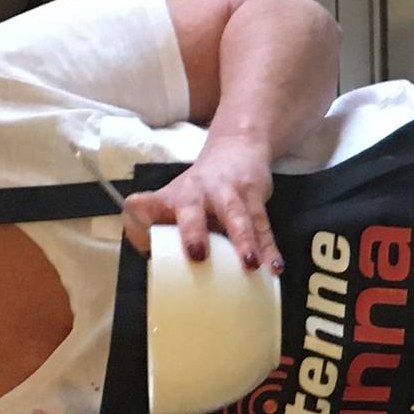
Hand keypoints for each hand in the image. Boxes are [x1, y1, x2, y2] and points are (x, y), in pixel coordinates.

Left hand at [121, 133, 281, 272]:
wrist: (237, 147)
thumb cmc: (203, 189)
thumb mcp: (177, 201)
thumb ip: (165, 230)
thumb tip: (163, 266)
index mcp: (170, 196)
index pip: (141, 208)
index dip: (138, 231)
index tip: (149, 254)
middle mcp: (195, 192)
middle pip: (191, 209)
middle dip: (193, 232)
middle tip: (198, 256)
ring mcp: (228, 192)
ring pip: (236, 216)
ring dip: (244, 240)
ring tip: (251, 264)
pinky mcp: (254, 195)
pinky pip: (263, 224)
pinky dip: (269, 246)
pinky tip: (274, 266)